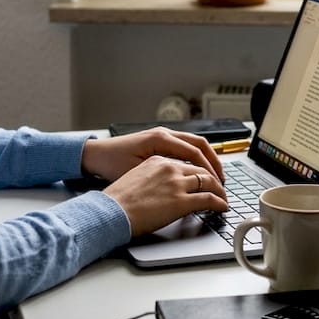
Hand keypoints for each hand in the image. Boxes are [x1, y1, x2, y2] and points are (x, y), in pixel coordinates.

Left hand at [80, 127, 224, 183]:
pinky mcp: (159, 141)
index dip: (209, 170)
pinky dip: (196, 158)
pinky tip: (198, 172)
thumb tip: (186, 185)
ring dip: (207, 159)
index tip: (218, 185)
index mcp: (160, 139)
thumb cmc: (111, 163)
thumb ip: (163, 176)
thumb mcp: (138, 172)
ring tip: (215, 177)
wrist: (95, 155)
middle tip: (223, 181)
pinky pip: (184, 147)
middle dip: (215, 163)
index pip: (195, 152)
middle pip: (200, 144)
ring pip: (194, 144)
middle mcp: (164, 133)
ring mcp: (162, 135)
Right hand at [102, 155, 228, 236]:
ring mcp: (176, 183)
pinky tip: (221, 207)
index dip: (200, 170)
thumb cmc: (118, 200)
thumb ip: (154, 177)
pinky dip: (219, 202)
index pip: (186, 160)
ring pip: (209, 181)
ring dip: (219, 190)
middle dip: (214, 178)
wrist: (111, 211)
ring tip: (223, 198)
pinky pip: (209, 199)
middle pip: (201, 169)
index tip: (204, 176)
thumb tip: (164, 186)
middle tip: (219, 187)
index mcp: (157, 159)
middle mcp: (169, 167)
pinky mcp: (181, 200)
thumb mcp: (136, 177)